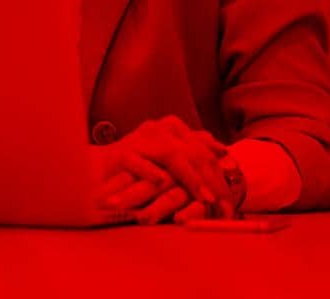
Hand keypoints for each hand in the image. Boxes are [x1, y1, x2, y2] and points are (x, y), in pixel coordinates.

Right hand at [91, 117, 236, 224]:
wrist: (99, 164)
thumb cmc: (139, 162)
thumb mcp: (168, 153)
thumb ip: (192, 149)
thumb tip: (224, 152)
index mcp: (171, 127)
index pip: (202, 148)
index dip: (219, 172)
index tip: (230, 198)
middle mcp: (157, 129)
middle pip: (192, 152)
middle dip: (210, 180)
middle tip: (223, 203)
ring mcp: (139, 140)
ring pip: (171, 155)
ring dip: (190, 178)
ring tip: (204, 197)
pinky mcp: (121, 154)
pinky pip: (139, 162)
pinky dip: (151, 172)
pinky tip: (163, 183)